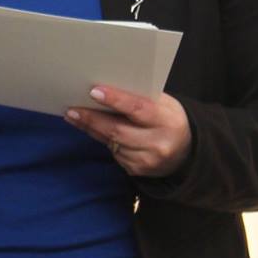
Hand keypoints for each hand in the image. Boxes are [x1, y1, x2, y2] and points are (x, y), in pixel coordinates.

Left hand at [65, 85, 191, 177]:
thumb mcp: (164, 105)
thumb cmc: (168, 119)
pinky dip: (102, 139)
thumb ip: (141, 98)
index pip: (139, 109)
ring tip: (73, 115)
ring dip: (90, 128)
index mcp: (167, 121)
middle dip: (92, 118)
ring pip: (111, 143)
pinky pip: (113, 152)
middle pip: (118, 130)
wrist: (186, 152)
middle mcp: (158, 143)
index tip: (94, 91)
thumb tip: (107, 87)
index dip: (116, 100)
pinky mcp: (137, 170)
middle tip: (72, 108)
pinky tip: (90, 129)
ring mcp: (147, 160)